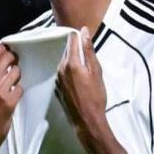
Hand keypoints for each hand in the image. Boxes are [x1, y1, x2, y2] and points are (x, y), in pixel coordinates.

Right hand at [0, 43, 22, 153]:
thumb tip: (1, 54)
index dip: (5, 49)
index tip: (9, 53)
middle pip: (9, 57)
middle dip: (14, 60)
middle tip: (13, 67)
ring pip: (17, 71)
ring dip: (17, 77)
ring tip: (12, 85)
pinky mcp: (10, 101)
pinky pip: (20, 88)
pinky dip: (18, 92)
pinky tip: (13, 97)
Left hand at [56, 27, 107, 144]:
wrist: (87, 121)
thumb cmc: (96, 96)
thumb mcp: (96, 71)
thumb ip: (89, 51)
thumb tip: (84, 32)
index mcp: (71, 63)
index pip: (72, 40)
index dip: (79, 36)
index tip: (85, 37)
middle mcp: (60, 69)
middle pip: (67, 51)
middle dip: (76, 49)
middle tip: (88, 55)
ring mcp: (57, 80)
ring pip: (64, 62)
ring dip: (73, 61)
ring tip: (85, 69)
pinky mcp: (57, 89)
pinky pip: (62, 74)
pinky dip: (69, 72)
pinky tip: (78, 80)